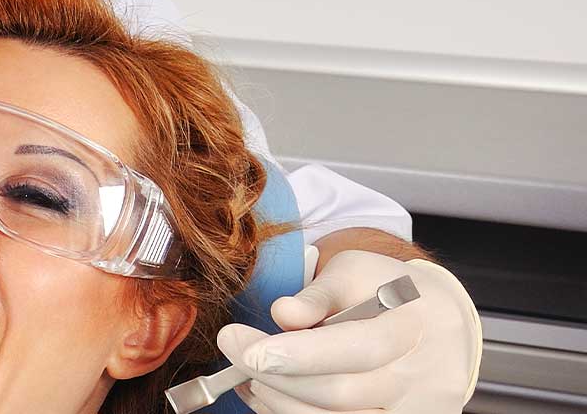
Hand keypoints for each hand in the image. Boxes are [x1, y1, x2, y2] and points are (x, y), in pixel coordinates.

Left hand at [217, 250, 481, 412]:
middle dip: (273, 375)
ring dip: (280, 401)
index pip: (358, 349)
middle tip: (231, 349)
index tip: (244, 347)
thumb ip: (318, 293)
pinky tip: (271, 394)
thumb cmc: (387, 291)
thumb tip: (282, 314)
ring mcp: (416, 411)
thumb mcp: (354, 271)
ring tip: (249, 374)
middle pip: (339, 393)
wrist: (440, 324)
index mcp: (414, 325)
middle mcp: (421, 377)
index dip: (299, 354)